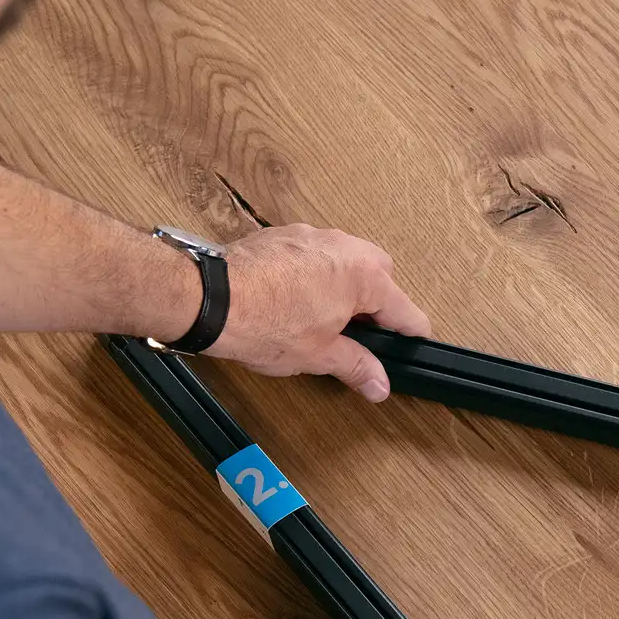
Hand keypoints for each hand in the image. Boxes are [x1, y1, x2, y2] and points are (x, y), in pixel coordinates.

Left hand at [205, 223, 430, 400]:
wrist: (209, 299)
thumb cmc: (265, 324)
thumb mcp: (320, 355)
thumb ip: (358, 367)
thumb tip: (379, 385)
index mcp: (365, 277)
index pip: (408, 312)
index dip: (409, 338)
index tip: (405, 352)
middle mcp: (345, 247)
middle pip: (382, 279)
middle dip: (376, 306)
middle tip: (358, 336)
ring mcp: (314, 236)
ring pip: (348, 261)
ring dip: (347, 287)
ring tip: (325, 318)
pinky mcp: (285, 234)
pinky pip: (317, 253)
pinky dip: (317, 274)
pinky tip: (296, 299)